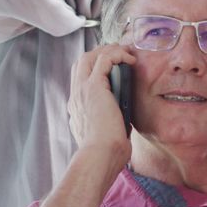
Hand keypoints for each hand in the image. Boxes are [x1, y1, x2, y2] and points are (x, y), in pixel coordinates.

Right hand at [67, 44, 136, 164]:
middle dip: (100, 53)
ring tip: (126, 53)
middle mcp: (76, 95)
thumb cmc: (105, 153)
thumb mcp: (103, 135)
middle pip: (82, 62)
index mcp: (77, 107)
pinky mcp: (94, 86)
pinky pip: (105, 58)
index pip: (80, 78)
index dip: (94, 68)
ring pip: (90, 56)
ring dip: (109, 50)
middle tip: (120, 54)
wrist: (100, 155)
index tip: (112, 68)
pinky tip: (130, 59)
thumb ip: (107, 124)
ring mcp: (83, 89)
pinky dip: (117, 54)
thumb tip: (120, 121)